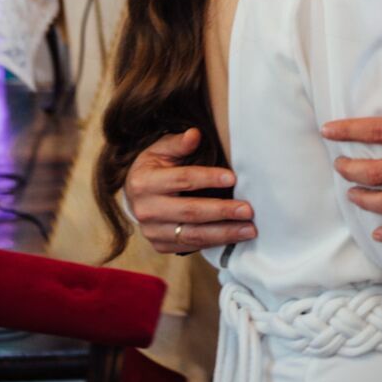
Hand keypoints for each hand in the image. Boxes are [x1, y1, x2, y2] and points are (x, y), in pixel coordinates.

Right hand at [125, 127, 256, 255]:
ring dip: (224, 233)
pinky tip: (232, 237)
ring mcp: (152, 231)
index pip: (182, 180)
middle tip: (248, 211)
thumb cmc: (152, 167)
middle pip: (190, 212)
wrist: (133, 195)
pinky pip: (190, 246)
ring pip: (192, 235)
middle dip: (222, 212)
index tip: (232, 178)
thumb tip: (195, 134)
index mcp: (145, 182)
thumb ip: (178, 143)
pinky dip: (213, 243)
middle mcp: (146, 210)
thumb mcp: (160, 150)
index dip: (208, 178)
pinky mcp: (160, 246)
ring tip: (248, 230)